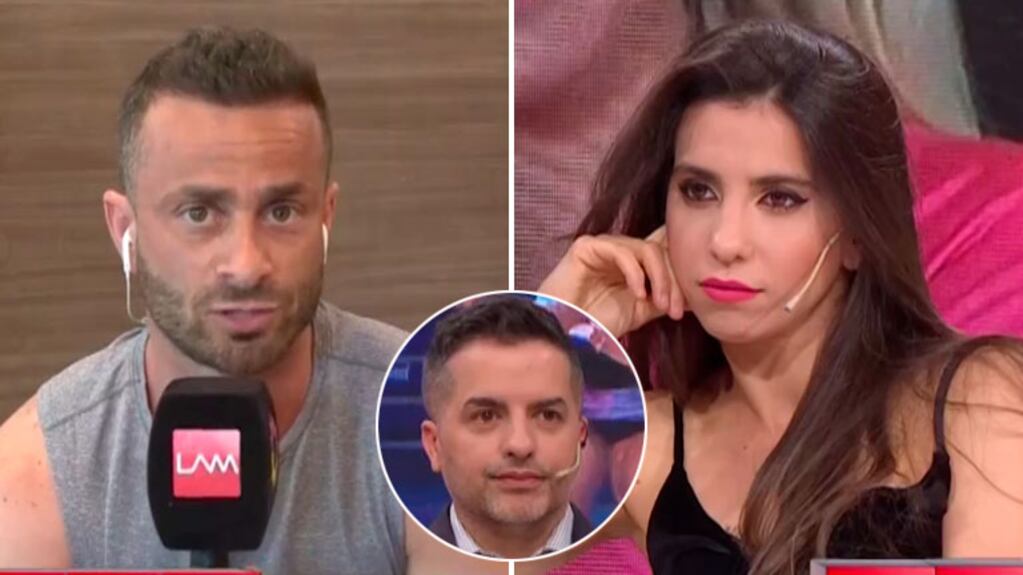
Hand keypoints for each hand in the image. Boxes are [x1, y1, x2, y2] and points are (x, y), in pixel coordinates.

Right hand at [539, 226, 684, 337]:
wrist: (565, 335)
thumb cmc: (597, 324)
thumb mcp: (642, 310)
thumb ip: (664, 296)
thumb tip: (696, 291)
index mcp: (634, 263)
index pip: (665, 250)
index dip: (681, 269)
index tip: (689, 303)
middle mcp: (621, 251)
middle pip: (661, 250)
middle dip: (673, 280)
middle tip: (675, 310)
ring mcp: (604, 246)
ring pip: (646, 249)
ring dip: (660, 279)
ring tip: (660, 305)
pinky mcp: (587, 246)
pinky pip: (621, 250)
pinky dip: (635, 272)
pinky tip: (638, 294)